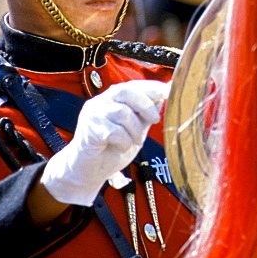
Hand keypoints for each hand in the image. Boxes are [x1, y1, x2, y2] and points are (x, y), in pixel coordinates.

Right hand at [40, 80, 169, 205]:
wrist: (88, 171)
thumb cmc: (112, 149)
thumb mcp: (135, 130)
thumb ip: (145, 115)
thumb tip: (163, 98)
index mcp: (112, 99)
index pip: (133, 85)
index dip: (151, 87)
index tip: (168, 91)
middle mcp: (100, 102)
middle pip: (126, 92)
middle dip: (146, 105)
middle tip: (155, 120)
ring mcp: (93, 115)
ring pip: (122, 113)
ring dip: (135, 130)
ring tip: (135, 142)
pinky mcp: (89, 130)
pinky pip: (114, 131)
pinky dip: (124, 141)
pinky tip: (122, 147)